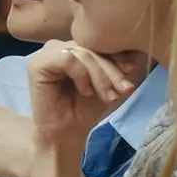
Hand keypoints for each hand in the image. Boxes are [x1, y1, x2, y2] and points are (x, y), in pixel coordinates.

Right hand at [26, 42, 144, 156]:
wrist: (66, 134)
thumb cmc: (84, 110)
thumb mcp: (106, 83)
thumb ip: (116, 65)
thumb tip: (139, 50)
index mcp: (73, 47)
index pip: (97, 42)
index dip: (117, 54)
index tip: (132, 69)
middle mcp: (58, 47)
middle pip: (91, 47)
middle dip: (111, 69)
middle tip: (124, 89)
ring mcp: (46, 54)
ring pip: (82, 53)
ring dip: (100, 76)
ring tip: (108, 96)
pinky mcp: (38, 64)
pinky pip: (68, 60)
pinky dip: (82, 76)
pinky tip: (86, 92)